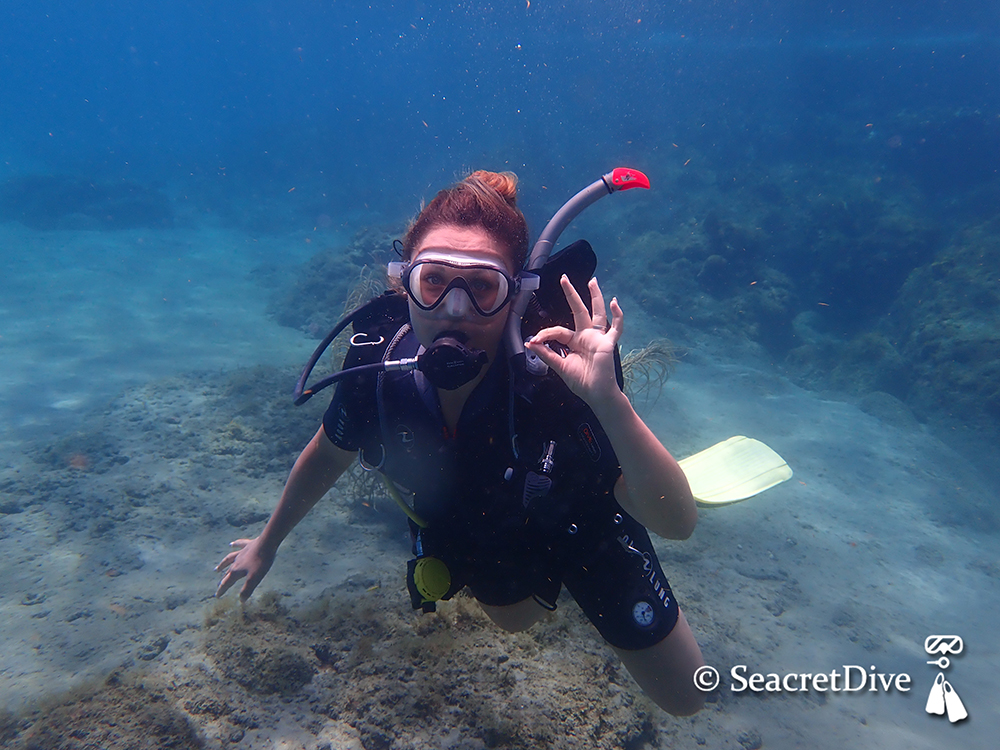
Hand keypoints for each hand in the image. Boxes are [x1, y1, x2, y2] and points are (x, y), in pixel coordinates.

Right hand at [215, 537, 274, 600]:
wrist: (267, 543)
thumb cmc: (261, 562)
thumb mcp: (254, 579)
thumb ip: (247, 589)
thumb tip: (241, 600)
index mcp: (236, 571)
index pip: (226, 583)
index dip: (222, 590)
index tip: (217, 596)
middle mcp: (236, 562)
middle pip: (227, 572)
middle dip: (223, 580)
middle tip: (218, 585)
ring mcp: (242, 552)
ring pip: (229, 559)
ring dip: (223, 564)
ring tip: (217, 569)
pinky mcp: (248, 545)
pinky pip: (239, 545)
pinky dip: (235, 545)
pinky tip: (231, 544)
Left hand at [525, 275, 624, 409]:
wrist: (596, 395)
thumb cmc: (581, 382)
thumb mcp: (560, 367)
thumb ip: (546, 354)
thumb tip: (529, 342)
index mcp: (574, 341)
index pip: (558, 330)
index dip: (545, 334)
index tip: (534, 340)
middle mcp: (586, 336)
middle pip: (578, 310)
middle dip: (571, 294)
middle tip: (564, 278)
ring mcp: (598, 338)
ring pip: (597, 313)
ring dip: (595, 297)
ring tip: (592, 281)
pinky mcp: (608, 343)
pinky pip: (616, 328)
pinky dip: (617, 316)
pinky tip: (614, 303)